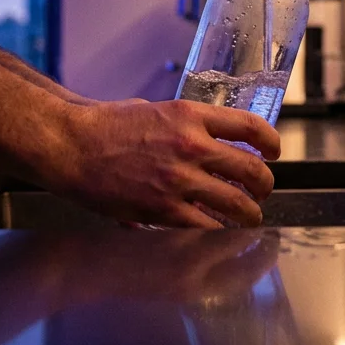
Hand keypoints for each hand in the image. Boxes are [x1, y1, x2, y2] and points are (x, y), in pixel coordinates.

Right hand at [43, 100, 279, 227]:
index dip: (271, 142)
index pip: (250, 126)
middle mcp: (191, 146)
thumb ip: (182, 125)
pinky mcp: (163, 208)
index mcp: (189, 116)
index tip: (274, 152)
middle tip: (263, 192)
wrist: (71, 145)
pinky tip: (220, 233)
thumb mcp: (152, 110)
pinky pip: (206, 227)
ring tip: (249, 219)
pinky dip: (219, 233)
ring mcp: (178, 179)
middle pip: (252, 169)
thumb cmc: (104, 126)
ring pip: (237, 203)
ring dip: (249, 215)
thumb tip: (205, 140)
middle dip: (264, 186)